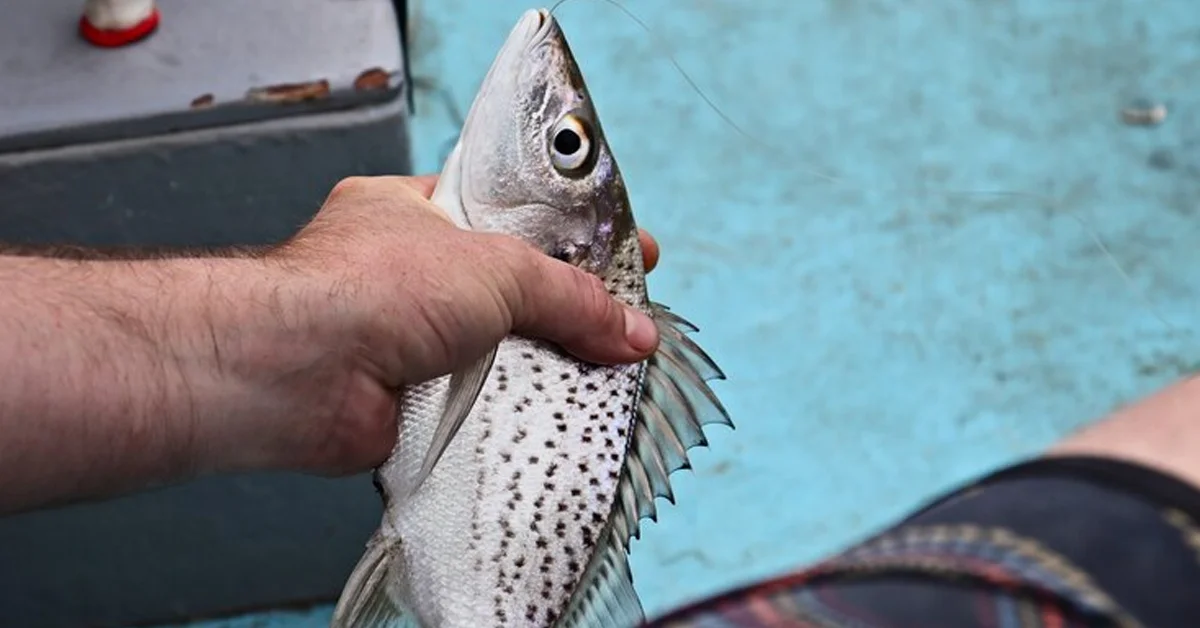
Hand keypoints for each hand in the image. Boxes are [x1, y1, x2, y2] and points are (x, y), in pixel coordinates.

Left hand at [247, 175, 661, 474]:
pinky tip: (556, 415)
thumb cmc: (370, 287)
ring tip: (606, 372)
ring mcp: (409, 338)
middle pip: (512, 289)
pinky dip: (515, 411)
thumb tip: (632, 330)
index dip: (571, 233)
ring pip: (501, 350)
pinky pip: (483, 403)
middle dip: (565, 307)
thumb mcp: (496, 268)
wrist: (300, 372)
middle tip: (626, 321)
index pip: (510, 216)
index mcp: (416, 212)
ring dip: (543, 364)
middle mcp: (410, 273)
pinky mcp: (413, 398)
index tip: (626, 248)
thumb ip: (570, 296)